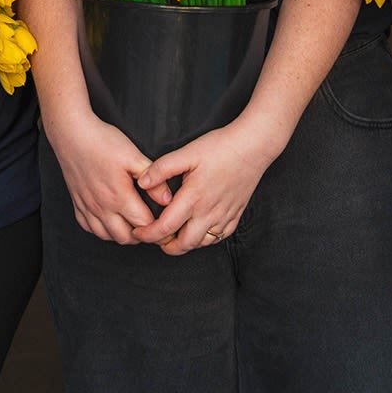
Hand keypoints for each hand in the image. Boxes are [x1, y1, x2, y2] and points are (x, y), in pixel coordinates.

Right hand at [45, 111, 156, 244]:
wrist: (72, 134)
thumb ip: (154, 179)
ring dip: (122, 234)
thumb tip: (167, 199)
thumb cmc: (103, 142)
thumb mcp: (134, 156)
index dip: (158, 227)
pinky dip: (102, 230)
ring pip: (107, 236)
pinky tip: (110, 220)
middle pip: (126, 238)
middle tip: (151, 224)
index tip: (165, 222)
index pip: (144, 225)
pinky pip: (89, 229)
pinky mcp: (77, 204)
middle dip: (141, 235)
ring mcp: (88, 208)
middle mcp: (102, 207)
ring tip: (133, 223)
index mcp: (119, 197)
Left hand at [132, 121, 278, 255]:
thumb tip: (142, 183)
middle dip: (164, 246)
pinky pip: (217, 238)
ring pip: (200, 244)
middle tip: (154, 236)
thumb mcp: (187, 152)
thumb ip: (162, 168)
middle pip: (182, 245)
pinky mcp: (235, 216)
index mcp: (193, 198)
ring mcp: (224, 216)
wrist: (253, 146)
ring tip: (173, 233)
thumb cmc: (220, 147)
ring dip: (184, 243)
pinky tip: (197, 229)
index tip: (138, 232)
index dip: (148, 235)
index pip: (165, 228)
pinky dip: (203, 240)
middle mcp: (208, 213)